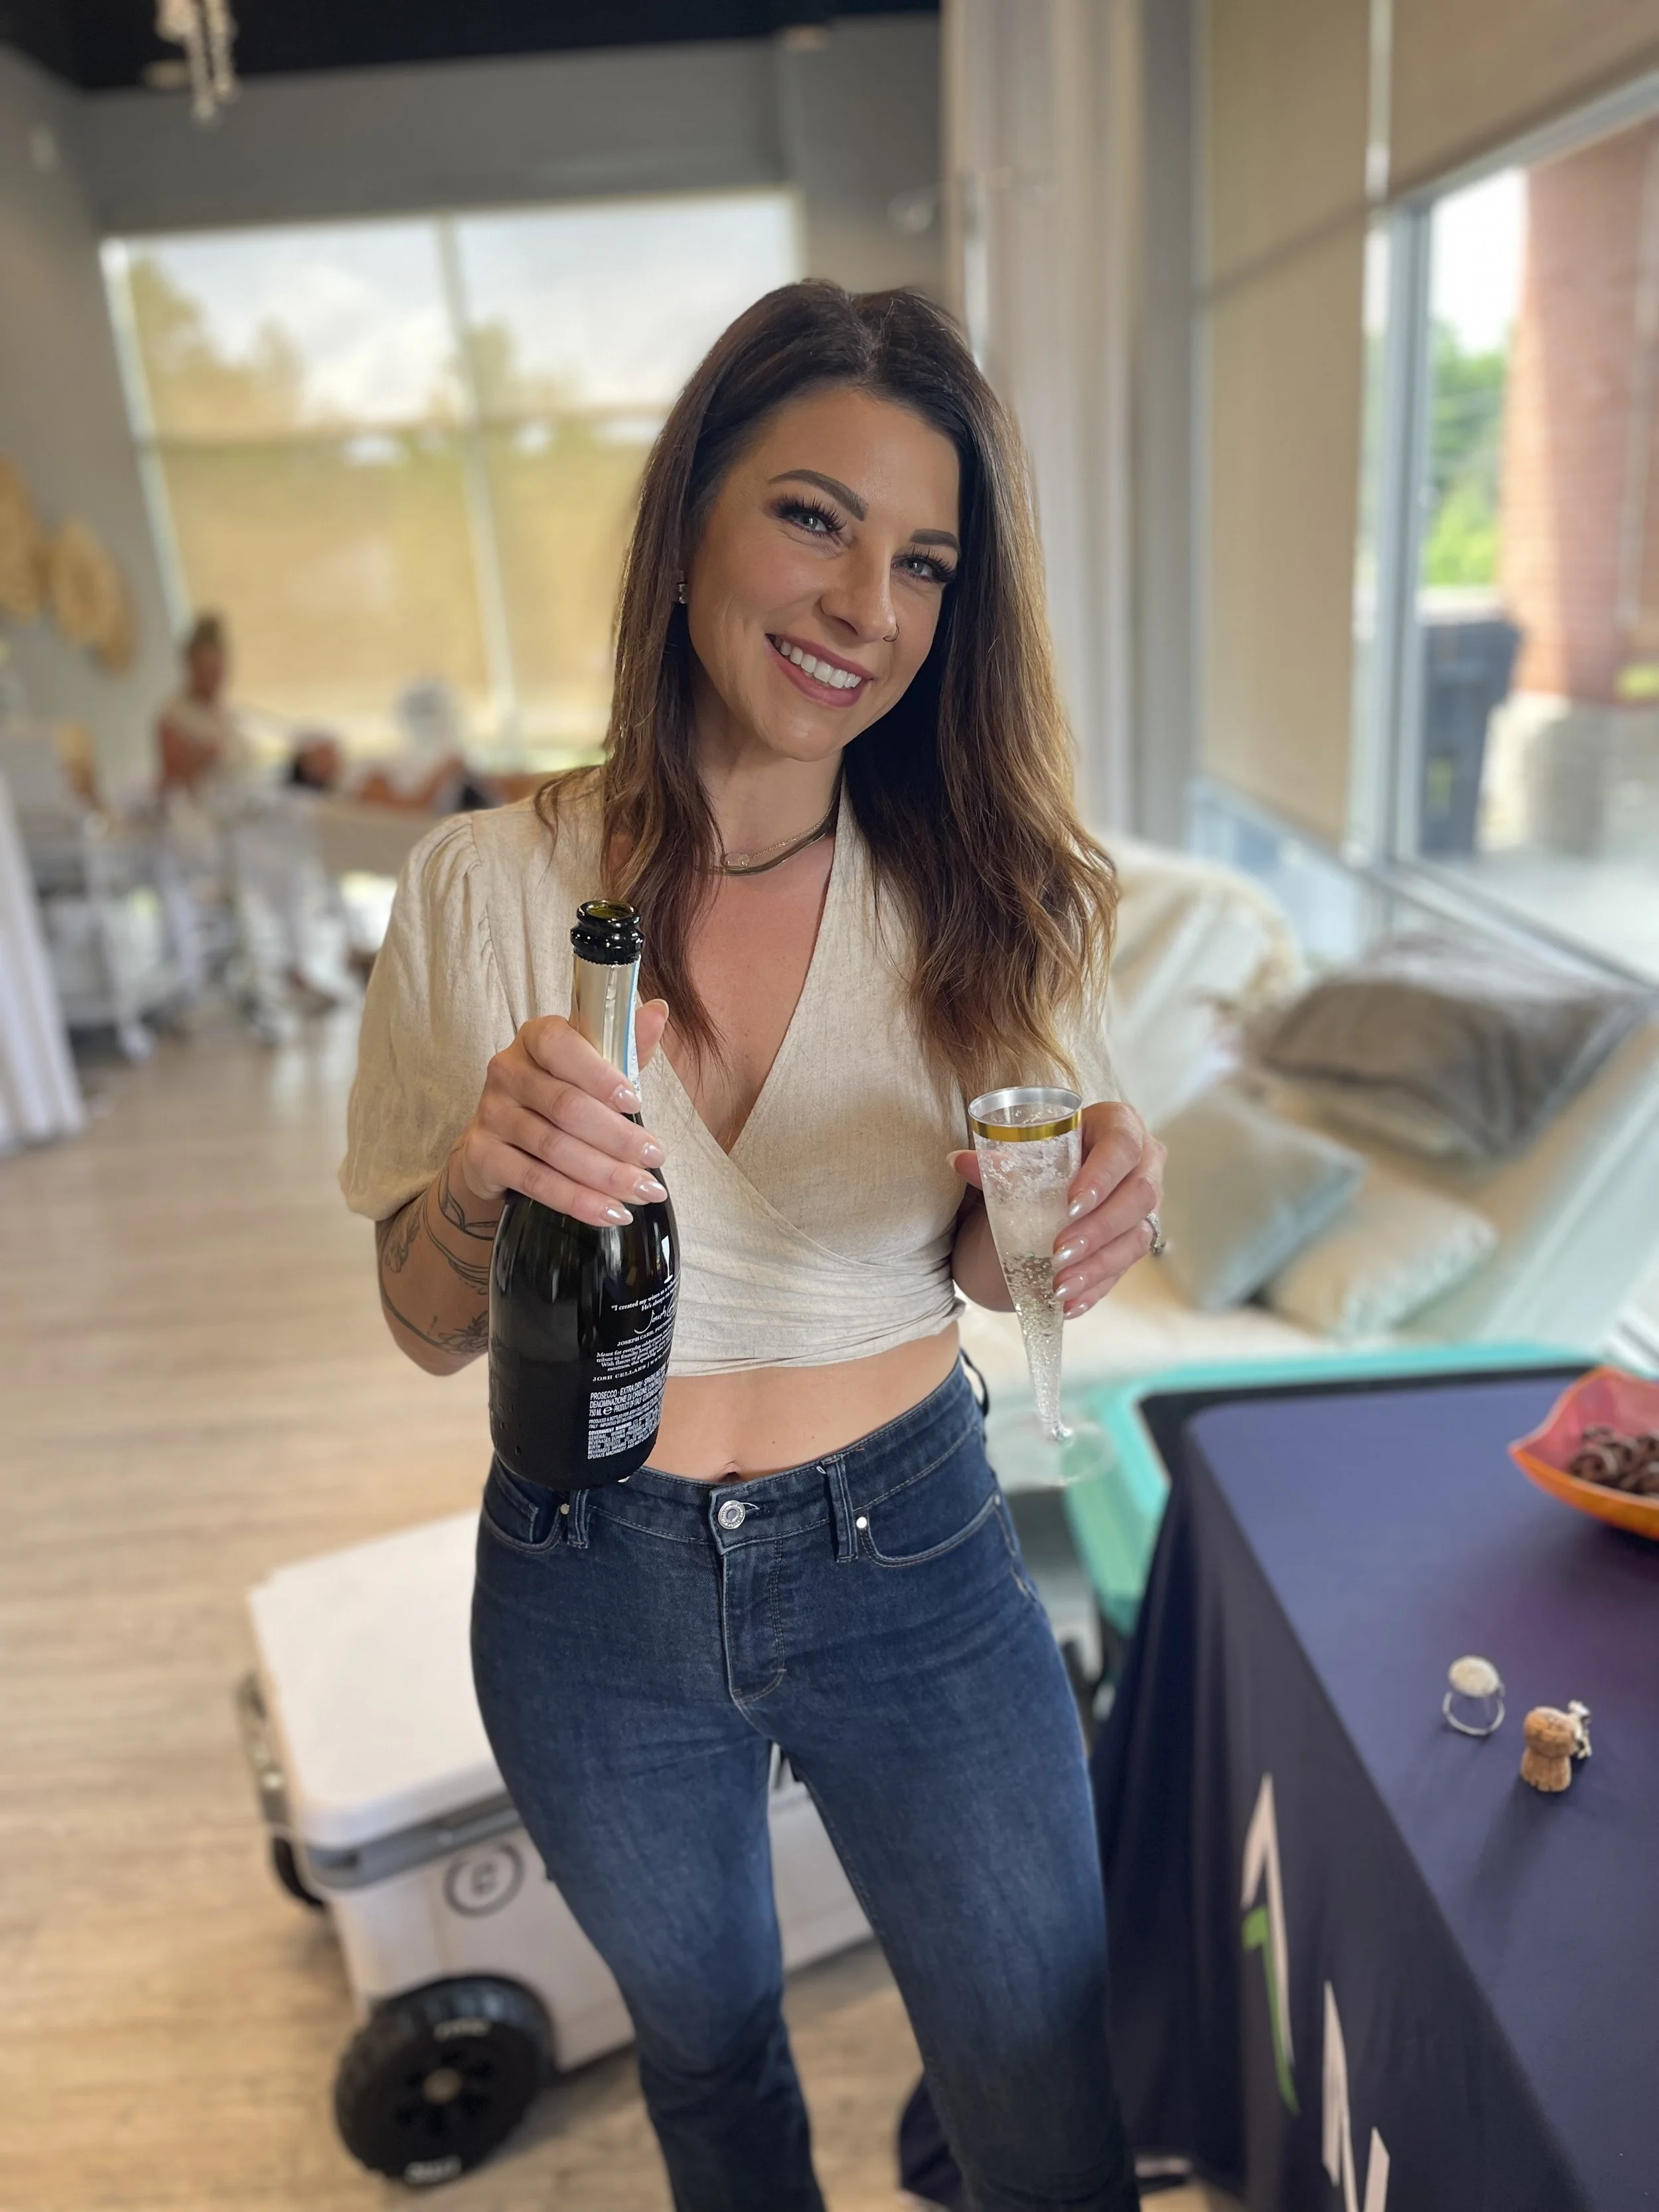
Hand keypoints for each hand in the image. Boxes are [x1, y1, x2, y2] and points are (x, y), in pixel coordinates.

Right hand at [453, 1000, 671, 1226]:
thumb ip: (625, 1045)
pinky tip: (610, 1212)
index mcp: (536, 1037)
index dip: (600, 1076)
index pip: (563, 1046)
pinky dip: (576, 1200)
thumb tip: (659, 1012)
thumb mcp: (594, 1065)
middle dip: (617, 1137)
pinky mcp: (482, 1155)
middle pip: (566, 1106)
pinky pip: (534, 1181)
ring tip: (643, 1191)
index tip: (636, 1104)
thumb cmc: (560, 1093)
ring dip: (604, 1174)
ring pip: (554, 1148)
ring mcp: (490, 1113)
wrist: (503, 1139)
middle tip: (656, 1160)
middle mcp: (507, 1070)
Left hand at [949, 1099, 1164, 1320]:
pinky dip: (1094, 1288)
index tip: (1070, 1205)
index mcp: (1118, 1125)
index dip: (1101, 1176)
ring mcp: (1145, 1206)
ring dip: (1096, 1266)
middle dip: (1097, 1229)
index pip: (1122, 1146)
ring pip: (1136, 1237)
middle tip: (1058, 1252)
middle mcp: (1143, 1163)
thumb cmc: (1046, 1155)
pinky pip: (1124, 1268)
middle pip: (1138, 1196)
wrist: (1058, 1177)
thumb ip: (999, 1160)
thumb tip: (961, 1162)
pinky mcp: (1137, 1239)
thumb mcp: (1025, 1154)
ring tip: (1059, 1286)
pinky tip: (1068, 1304)